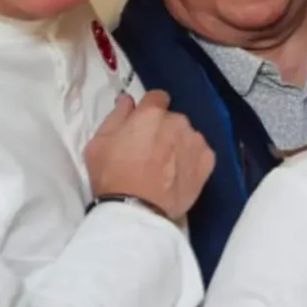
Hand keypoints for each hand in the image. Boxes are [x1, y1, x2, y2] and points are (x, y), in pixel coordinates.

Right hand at [85, 91, 214, 220]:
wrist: (136, 210)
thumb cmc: (112, 175)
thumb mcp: (99, 143)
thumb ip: (116, 116)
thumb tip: (128, 100)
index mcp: (151, 114)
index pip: (157, 97)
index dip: (149, 108)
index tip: (143, 124)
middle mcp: (178, 121)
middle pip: (172, 119)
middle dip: (163, 129)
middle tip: (150, 151)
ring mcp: (196, 141)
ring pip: (187, 136)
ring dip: (178, 144)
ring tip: (164, 167)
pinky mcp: (208, 161)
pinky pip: (200, 153)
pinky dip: (191, 160)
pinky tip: (178, 174)